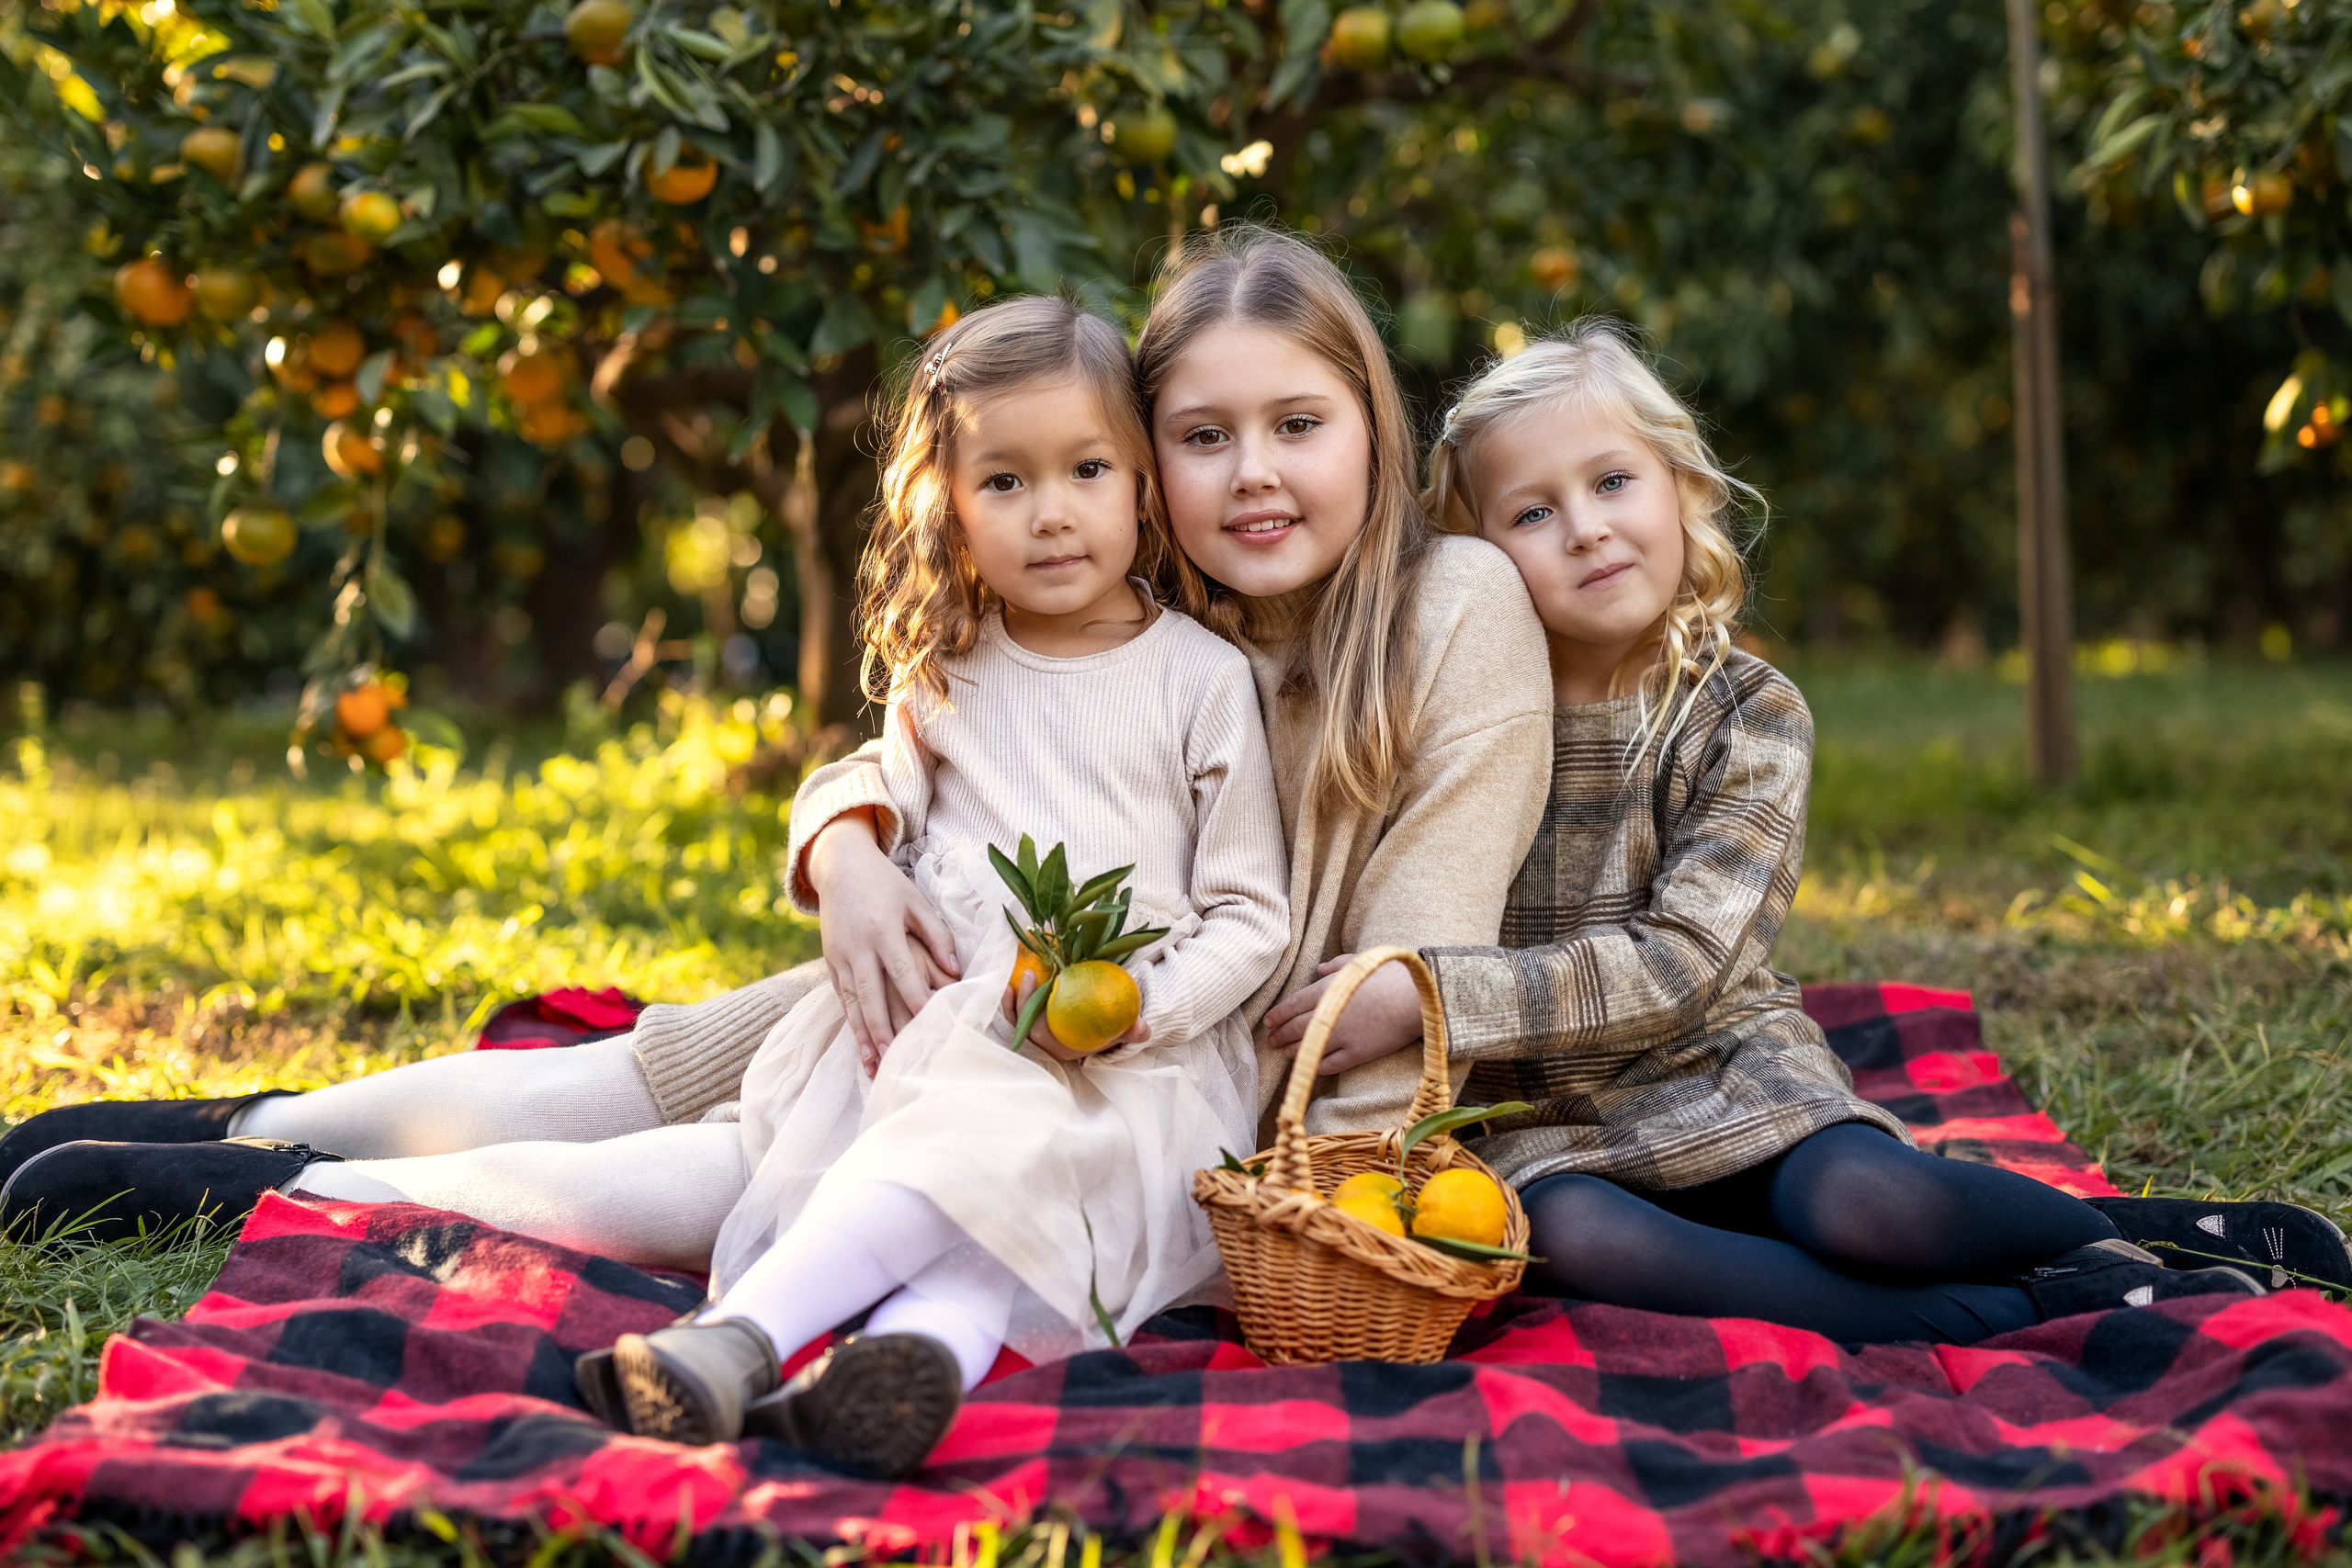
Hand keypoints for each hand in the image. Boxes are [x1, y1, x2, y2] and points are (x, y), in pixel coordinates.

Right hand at [808, 809, 959, 1068]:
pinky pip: (840, 997)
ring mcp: (840, 955)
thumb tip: (956, 971)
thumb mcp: (915, 901)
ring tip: (872, 1062)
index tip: (928, 1021)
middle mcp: (858, 945)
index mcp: (883, 929)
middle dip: (881, 1027)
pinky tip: (859, 1043)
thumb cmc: (887, 885)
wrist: (841, 867)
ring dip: (861, 1034)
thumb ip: (937, 935)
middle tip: (893, 1057)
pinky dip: (850, 1022)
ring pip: (851, 1001)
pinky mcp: (830, 961)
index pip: (901, 969)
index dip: (915, 996)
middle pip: (870, 993)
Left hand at [1002, 971, 1151, 1062]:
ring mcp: (1033, 1034)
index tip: (1044, 989)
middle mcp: (1042, 1043)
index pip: (1042, 1034)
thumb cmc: (1105, 1033)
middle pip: (1024, 1023)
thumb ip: (1132, 1032)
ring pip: (1015, 1018)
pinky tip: (1009, 982)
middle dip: (1023, 1000)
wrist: (1098, 1036)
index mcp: (1059, 1047)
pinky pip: (1014, 1013)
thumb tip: (1142, 1027)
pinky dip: (1010, 1001)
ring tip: (1018, 975)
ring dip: (1012, 1000)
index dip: (1035, 1016)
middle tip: (1031, 974)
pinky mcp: (1028, 1023)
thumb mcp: (1120, 1033)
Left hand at [1263, 954, 1423, 1075]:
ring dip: (1292, 1050)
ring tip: (1284, 1052)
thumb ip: (1335, 966)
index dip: (1277, 1014)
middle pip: (1295, 1027)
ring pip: (1307, 1047)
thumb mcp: (1360, 962)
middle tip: (1271, 1039)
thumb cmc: (1389, 975)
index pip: (1292, 1005)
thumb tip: (1318, 969)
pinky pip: (1329, 1064)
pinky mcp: (1356, 1054)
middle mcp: (1328, 1015)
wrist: (1414, 1000)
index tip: (1268, 1020)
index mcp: (1326, 990)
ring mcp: (1341, 1037)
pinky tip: (1307, 1066)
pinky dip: (1314, 1065)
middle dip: (1280, 1034)